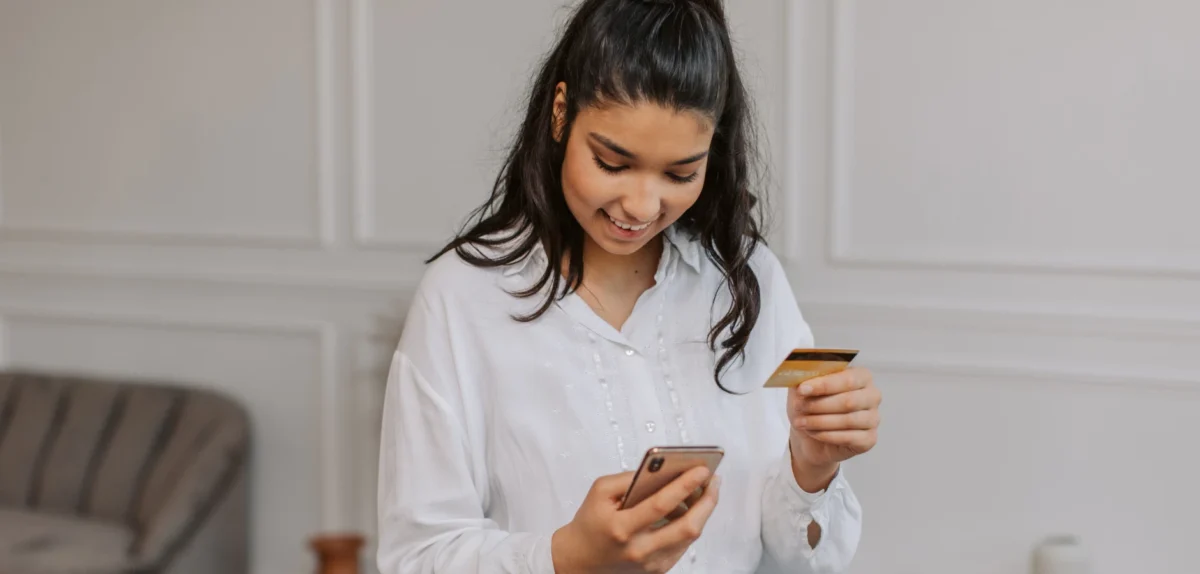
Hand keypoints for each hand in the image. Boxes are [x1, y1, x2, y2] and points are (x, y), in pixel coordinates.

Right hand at [551, 466, 720, 572]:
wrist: (580, 560)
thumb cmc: (590, 521)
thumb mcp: (600, 492)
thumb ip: (629, 478)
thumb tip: (663, 469)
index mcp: (622, 528)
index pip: (661, 505)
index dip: (685, 485)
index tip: (703, 469)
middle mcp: (639, 550)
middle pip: (687, 527)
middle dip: (707, 501)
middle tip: (714, 480)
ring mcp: (651, 563)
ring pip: (690, 537)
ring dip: (702, 510)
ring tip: (705, 489)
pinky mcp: (658, 569)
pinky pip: (684, 544)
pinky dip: (691, 523)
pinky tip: (690, 508)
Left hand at [788, 367, 880, 488]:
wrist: (810, 435)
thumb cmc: (811, 405)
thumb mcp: (804, 388)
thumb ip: (805, 377)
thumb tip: (802, 375)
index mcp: (861, 376)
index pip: (847, 379)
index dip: (823, 385)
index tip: (802, 389)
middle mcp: (872, 396)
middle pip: (848, 401)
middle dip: (819, 405)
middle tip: (799, 407)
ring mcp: (873, 418)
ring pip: (848, 421)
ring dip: (819, 422)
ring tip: (800, 422)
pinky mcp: (869, 439)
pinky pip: (849, 438)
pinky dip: (826, 435)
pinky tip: (813, 432)